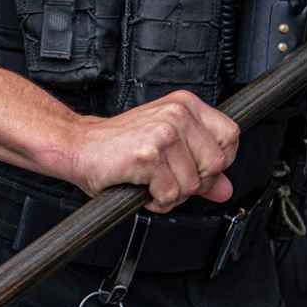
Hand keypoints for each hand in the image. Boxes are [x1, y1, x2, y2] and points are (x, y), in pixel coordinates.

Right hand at [70, 90, 239, 212]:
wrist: (77, 147)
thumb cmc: (115, 147)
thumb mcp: (164, 150)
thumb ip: (198, 167)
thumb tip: (224, 189)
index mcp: (184, 105)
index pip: (229, 136)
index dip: (216, 163)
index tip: (196, 170)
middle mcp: (177, 114)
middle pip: (215, 164)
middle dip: (193, 184)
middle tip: (167, 180)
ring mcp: (163, 133)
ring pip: (192, 184)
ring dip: (170, 195)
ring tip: (149, 184)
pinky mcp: (148, 155)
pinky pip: (170, 193)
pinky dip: (156, 201)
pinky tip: (141, 189)